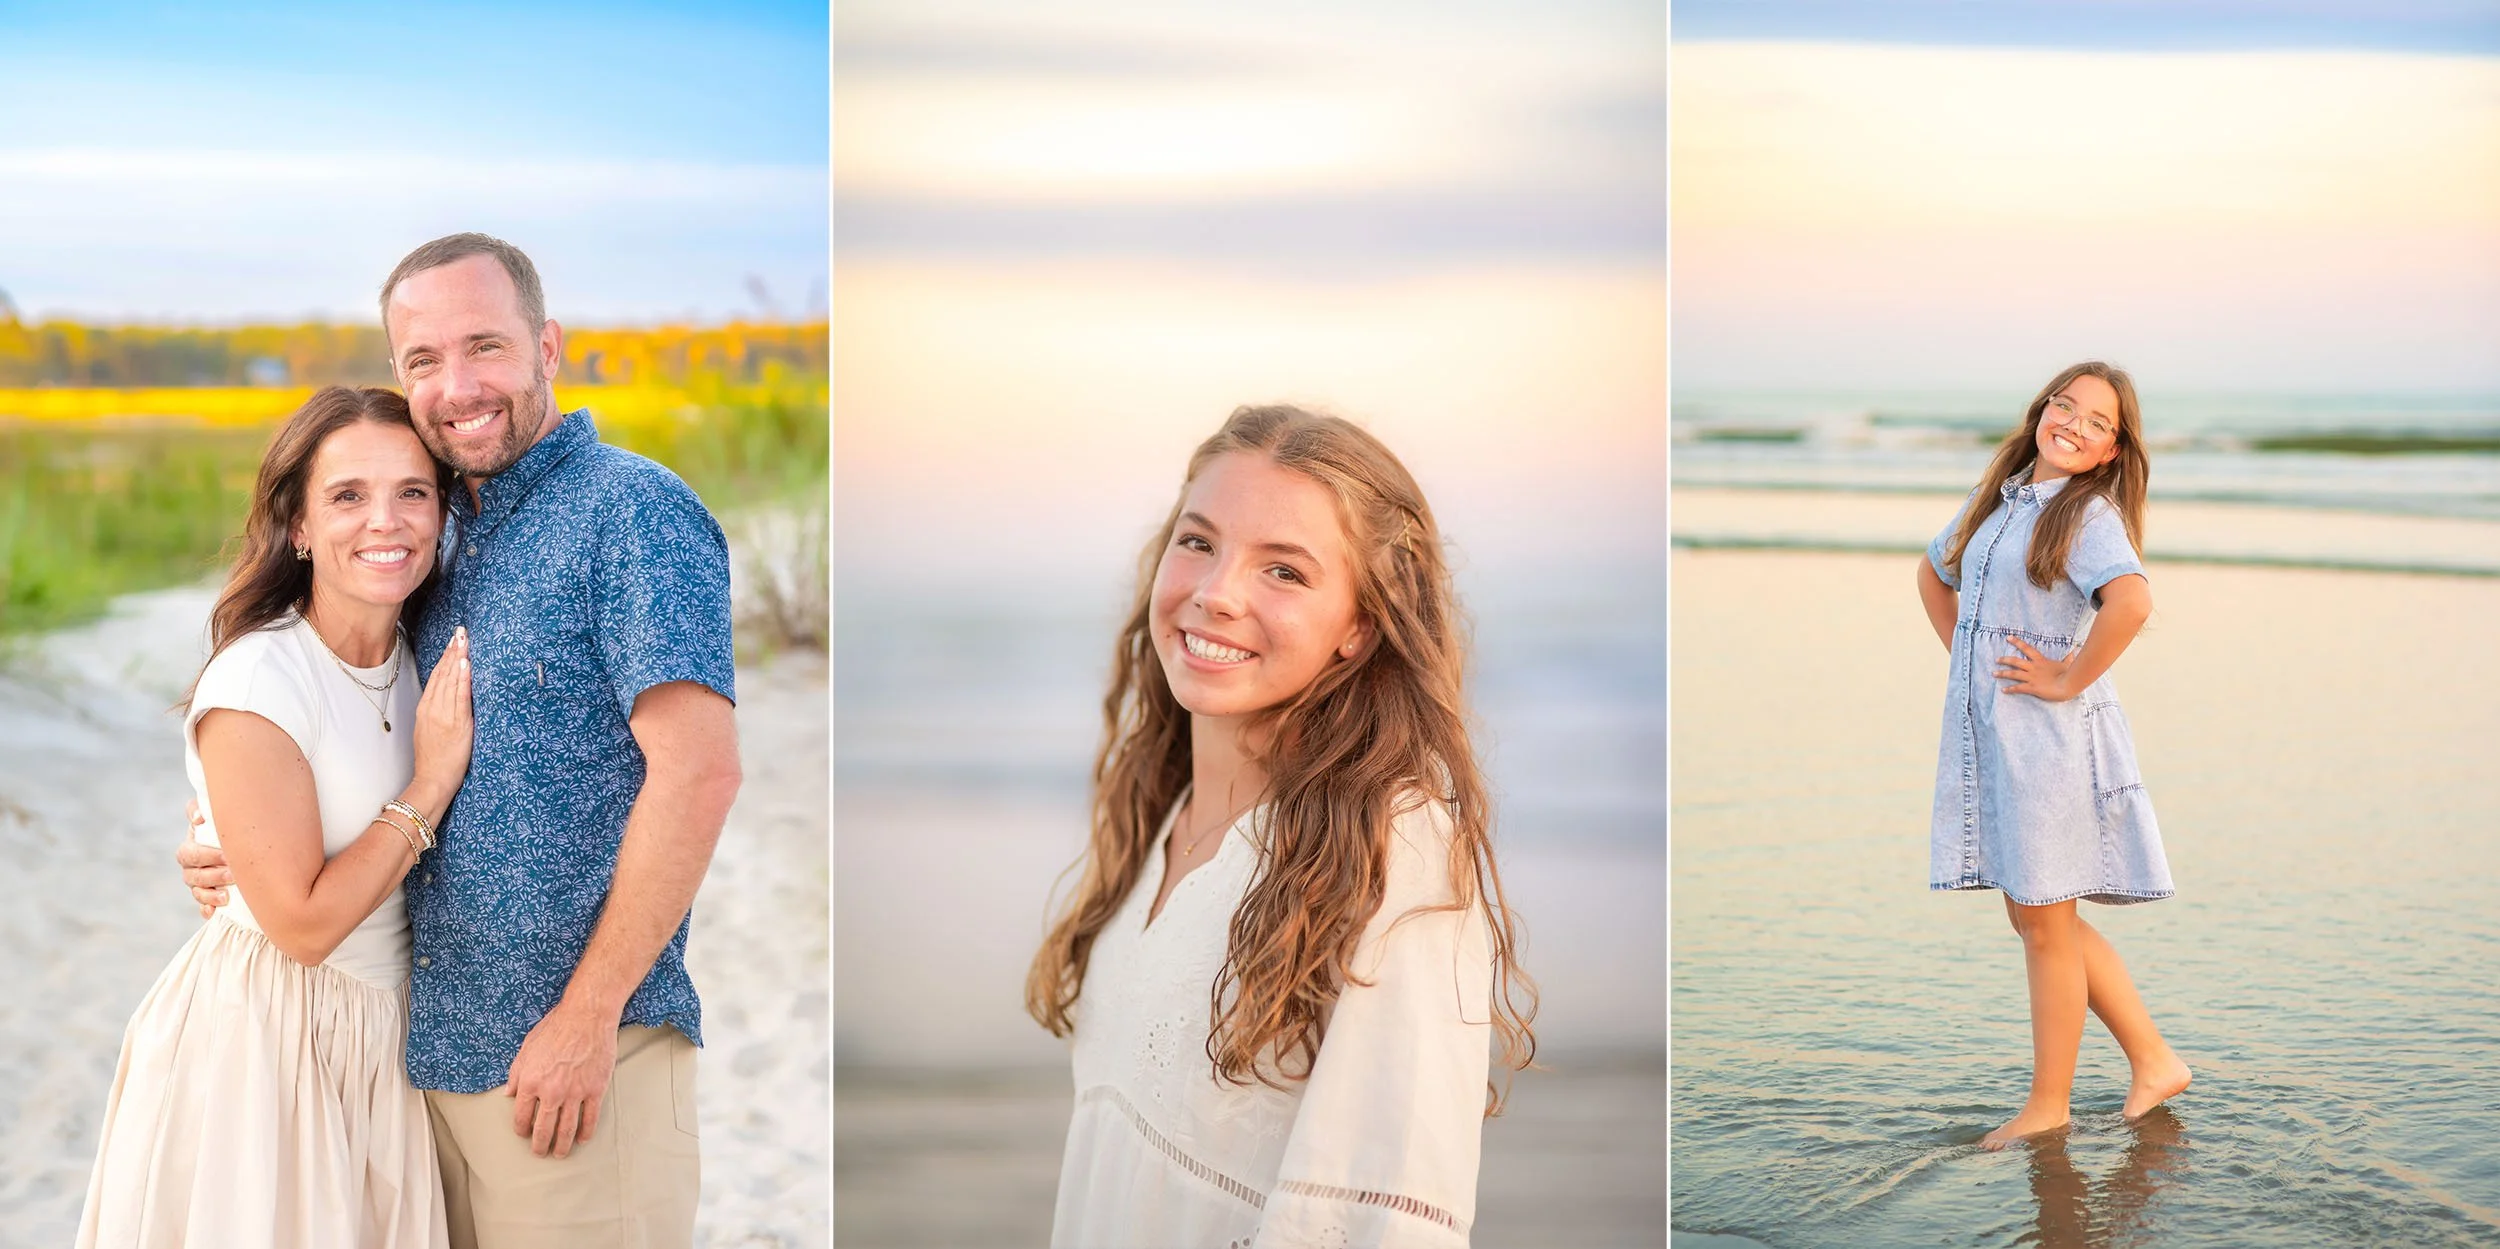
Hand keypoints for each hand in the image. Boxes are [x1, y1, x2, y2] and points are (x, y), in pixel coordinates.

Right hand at [177, 801, 231, 917]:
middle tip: (232, 873)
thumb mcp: (219, 815)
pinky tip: (214, 911)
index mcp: (193, 845)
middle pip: (193, 874)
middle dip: (212, 874)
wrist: (245, 844)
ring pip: (197, 891)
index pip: (190, 852)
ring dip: (210, 894)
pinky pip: (203, 907)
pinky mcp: (207, 897)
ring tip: (227, 895)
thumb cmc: (232, 826)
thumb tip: (199, 818)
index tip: (226, 856)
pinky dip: (208, 909)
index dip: (205, 855)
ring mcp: (198, 882)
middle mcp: (191, 865)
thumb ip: (205, 809)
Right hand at [414, 627, 474, 791]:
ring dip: (458, 658)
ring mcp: (443, 715)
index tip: (453, 641)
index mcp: (426, 709)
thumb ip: (437, 712)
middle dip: (452, 651)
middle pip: (442, 674)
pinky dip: (462, 679)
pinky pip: (459, 697)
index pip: (436, 676)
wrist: (433, 780)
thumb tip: (449, 698)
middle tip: (460, 631)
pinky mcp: (456, 724)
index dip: (445, 657)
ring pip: (450, 681)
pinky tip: (465, 664)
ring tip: (464, 640)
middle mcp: (432, 709)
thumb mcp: (430, 730)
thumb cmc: (434, 759)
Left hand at [502, 1001, 618, 1157]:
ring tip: (560, 1154)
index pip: (521, 1116)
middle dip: (540, 1145)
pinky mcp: (595, 1090)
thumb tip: (508, 1094)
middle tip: (540, 1153)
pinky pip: (590, 1118)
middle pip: (543, 1129)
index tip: (523, 1134)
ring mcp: (575, 1093)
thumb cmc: (556, 1028)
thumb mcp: (526, 1049)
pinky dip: (586, 1132)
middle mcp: (551, 1092)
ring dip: (562, 1145)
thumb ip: (515, 1074)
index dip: (521, 1129)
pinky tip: (583, 1139)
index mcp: (530, 1082)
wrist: (587, 1017)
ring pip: (567, 1129)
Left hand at [1995, 637, 2077, 700]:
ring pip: (2013, 674)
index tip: (2008, 637)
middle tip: (1996, 659)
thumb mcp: (2068, 664)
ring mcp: (2032, 678)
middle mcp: (2034, 668)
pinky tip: (2003, 690)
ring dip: (2003, 673)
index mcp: (2041, 661)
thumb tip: (2074, 651)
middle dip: (2005, 660)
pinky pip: (2018, 688)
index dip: (2017, 642)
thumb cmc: (2070, 674)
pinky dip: (2010, 689)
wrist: (2069, 684)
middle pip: (2015, 661)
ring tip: (1994, 673)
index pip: (2027, 648)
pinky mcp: (2032, 688)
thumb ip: (2068, 658)